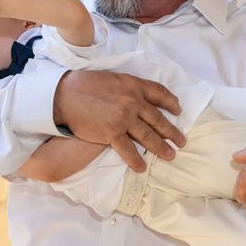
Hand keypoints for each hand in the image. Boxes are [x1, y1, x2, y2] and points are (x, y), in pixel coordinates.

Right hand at [53, 70, 184, 171]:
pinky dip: (136, 160)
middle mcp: (133, 101)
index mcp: (133, 84)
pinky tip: (142, 167)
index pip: (159, 93)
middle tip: (182, 141)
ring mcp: (123, 118)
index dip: (171, 102)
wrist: (64, 95)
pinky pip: (129, 150)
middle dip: (172, 131)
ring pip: (148, 136)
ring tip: (170, 155)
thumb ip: (127, 87)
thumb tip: (136, 96)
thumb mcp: (112, 78)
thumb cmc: (84, 84)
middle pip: (158, 118)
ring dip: (161, 147)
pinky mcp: (112, 133)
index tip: (178, 110)